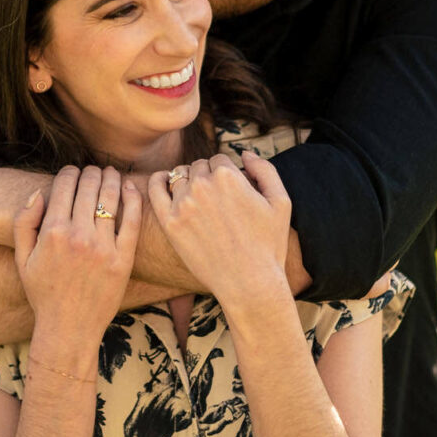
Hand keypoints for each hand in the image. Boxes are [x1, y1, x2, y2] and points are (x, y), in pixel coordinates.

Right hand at [13, 165, 141, 338]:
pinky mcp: (123, 258)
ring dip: (111, 178)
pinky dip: (132, 198)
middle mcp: (78, 236)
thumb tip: (36, 194)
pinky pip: (132, 219)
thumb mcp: (22, 258)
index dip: (69, 172)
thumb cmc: (43, 293)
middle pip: (89, 186)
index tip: (72, 172)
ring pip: (111, 197)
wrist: (69, 327)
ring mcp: (103, 247)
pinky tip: (130, 188)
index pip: (64, 185)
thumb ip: (23, 222)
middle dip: (91, 172)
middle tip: (93, 171)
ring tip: (111, 173)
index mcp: (52, 232)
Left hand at [147, 154, 291, 309]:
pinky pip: (155, 190)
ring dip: (188, 182)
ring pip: (179, 176)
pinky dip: (158, 181)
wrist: (249, 283)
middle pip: (199, 166)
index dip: (227, 174)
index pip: (220, 160)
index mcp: (228, 176)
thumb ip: (265, 169)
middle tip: (218, 201)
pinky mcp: (170, 223)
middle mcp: (203, 185)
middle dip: (208, 177)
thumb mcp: (281, 202)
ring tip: (198, 199)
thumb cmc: (269, 244)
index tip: (232, 192)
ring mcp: (183, 204)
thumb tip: (245, 153)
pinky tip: (163, 181)